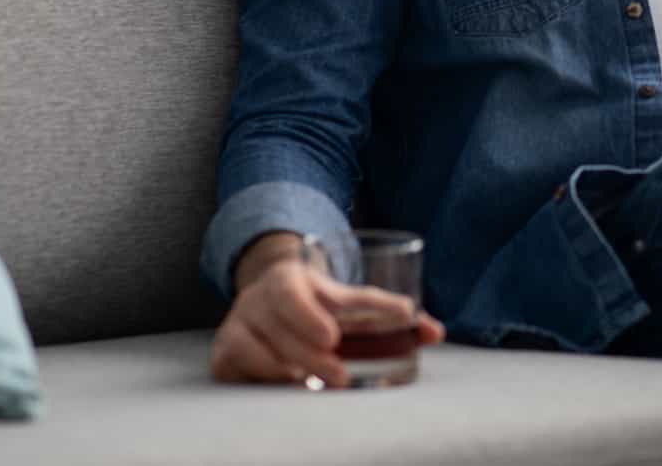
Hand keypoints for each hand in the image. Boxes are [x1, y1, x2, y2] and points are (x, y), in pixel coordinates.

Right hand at [210, 256, 446, 386]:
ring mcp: (241, 321)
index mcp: (296, 277)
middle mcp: (264, 295)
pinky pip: (238, 363)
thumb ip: (390, 316)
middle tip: (342, 375)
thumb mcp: (349, 304)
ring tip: (314, 383)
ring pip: (258, 340)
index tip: (347, 331)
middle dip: (312, 348)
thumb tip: (436, 332)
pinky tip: (285, 384)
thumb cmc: (317, 306)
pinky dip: (261, 375)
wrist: (262, 300)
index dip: (341, 307)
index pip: (322, 289)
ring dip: (287, 363)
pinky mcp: (225, 351)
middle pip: (286, 312)